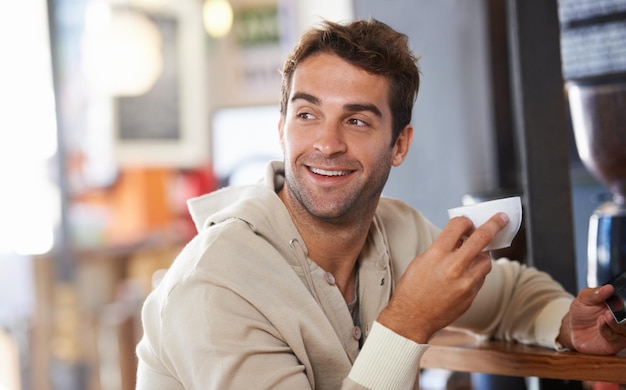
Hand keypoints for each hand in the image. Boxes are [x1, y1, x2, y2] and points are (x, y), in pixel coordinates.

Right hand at [377, 212, 509, 343]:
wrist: (411, 317)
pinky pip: (480, 278)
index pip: (459, 225)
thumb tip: (460, 239)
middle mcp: (454, 266)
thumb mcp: (421, 261)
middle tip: (502, 218)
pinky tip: (464, 276)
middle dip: (494, 224)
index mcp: (437, 253)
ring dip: (482, 255)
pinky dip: (476, 273)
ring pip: (486, 260)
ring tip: (472, 257)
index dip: (465, 221)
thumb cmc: (412, 288)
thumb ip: (442, 248)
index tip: (468, 222)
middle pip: (482, 238)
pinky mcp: (471, 295)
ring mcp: (465, 282)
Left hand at [558, 285, 625, 354]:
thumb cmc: (582, 312)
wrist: (573, 328)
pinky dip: (608, 330)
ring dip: (615, 323)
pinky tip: (600, 323)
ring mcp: (621, 330)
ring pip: (625, 328)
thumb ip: (596, 293)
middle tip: (612, 311)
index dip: (624, 301)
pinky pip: (617, 338)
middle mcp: (622, 317)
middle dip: (623, 315)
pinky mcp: (617, 342)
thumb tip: (608, 288)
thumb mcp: (584, 298)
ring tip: (605, 316)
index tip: (619, 301)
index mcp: (618, 304)